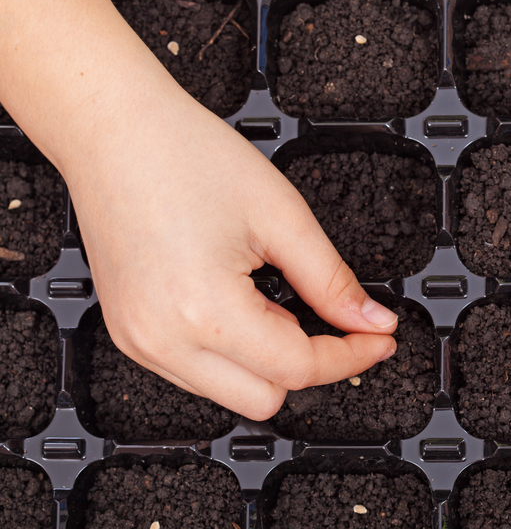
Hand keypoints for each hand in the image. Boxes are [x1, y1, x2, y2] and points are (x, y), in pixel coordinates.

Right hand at [0, 0, 397, 420]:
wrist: (112, 129)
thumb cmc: (184, 156)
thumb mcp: (282, 216)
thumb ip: (333, 282)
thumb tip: (372, 322)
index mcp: (204, 312)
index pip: (299, 369)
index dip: (352, 356)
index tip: (379, 338)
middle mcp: (163, 341)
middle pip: (265, 400)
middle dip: (308, 365)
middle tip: (329, 317)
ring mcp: (139, 343)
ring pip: (230, 394)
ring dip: (268, 362)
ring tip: (274, 299)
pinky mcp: (128, 335)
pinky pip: (197, 373)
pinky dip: (233, 354)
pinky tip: (242, 306)